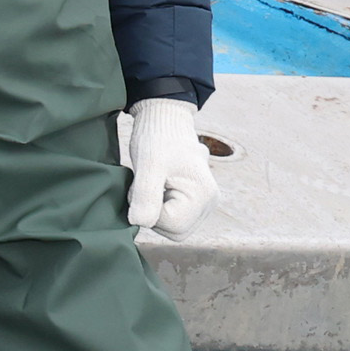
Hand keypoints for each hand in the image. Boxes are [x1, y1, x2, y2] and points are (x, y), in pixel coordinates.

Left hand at [121, 97, 218, 237]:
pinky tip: (158, 186)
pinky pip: (173, 217)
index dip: (150, 211)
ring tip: (153, 183)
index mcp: (204, 195)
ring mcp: (203, 203)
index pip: (173, 226)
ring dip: (155, 210)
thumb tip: (140, 223)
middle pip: (175, 230)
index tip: (144, 185)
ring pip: (173, 226)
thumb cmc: (158, 138)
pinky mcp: (194, 201)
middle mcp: (209, 202)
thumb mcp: (148, 164)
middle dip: (153, 212)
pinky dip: (159, 206)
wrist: (164, 120)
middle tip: (146, 185)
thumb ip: (146, 195)